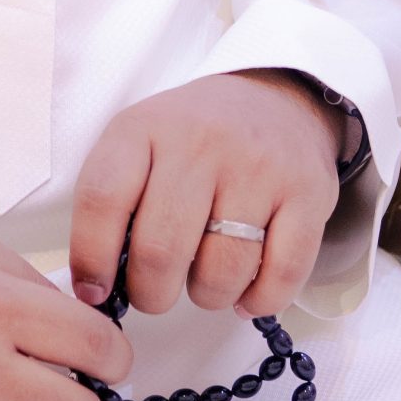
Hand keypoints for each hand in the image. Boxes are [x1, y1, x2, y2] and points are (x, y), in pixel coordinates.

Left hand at [69, 70, 346, 320]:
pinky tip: (246, 291)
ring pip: (221, 272)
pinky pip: (279, 277)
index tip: (95, 291)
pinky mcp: (308, 193)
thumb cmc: (191, 139)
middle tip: (156, 292)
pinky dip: (258, 300)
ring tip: (204, 281)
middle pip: (161, 250)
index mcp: (145, 127)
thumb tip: (92, 290)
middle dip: (152, 294)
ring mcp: (258, 166)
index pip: (104, 199)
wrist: (276, 100)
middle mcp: (201, 141)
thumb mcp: (138, 143)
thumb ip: (110, 204)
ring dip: (206, 297)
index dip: (91, 259)